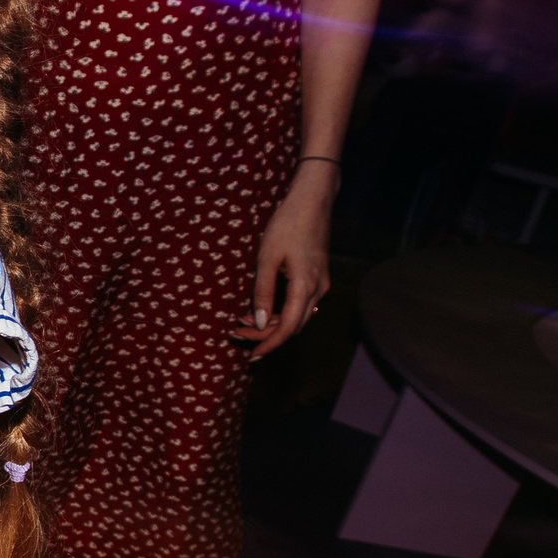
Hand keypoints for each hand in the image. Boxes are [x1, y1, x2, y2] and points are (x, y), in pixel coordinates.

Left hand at [232, 168, 334, 360]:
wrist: (312, 201)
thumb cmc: (287, 225)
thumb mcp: (267, 258)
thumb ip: (262, 292)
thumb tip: (257, 321)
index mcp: (305, 287)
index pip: (287, 328)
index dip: (269, 344)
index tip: (251, 356)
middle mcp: (317, 291)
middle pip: (292, 326)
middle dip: (266, 335)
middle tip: (237, 333)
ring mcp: (320, 284)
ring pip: (296, 317)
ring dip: (271, 323)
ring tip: (242, 321)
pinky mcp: (317, 278)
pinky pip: (299, 305)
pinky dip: (280, 311)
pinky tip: (260, 308)